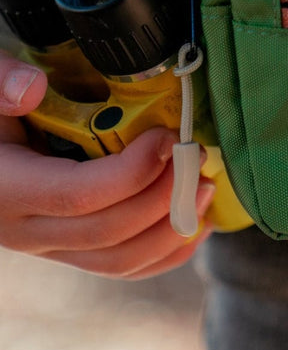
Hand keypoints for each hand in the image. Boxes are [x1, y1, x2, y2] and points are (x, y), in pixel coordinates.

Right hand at [0, 53, 213, 278]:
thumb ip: (1, 81)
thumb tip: (31, 88)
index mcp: (8, 187)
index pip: (78, 195)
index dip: (133, 171)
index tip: (168, 138)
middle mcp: (26, 229)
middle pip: (108, 232)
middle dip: (164, 196)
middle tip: (196, 156)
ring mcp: (49, 245)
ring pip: (119, 261)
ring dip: (172, 228)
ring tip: (204, 187)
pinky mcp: (70, 249)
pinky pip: (121, 267)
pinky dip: (164, 253)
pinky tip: (194, 224)